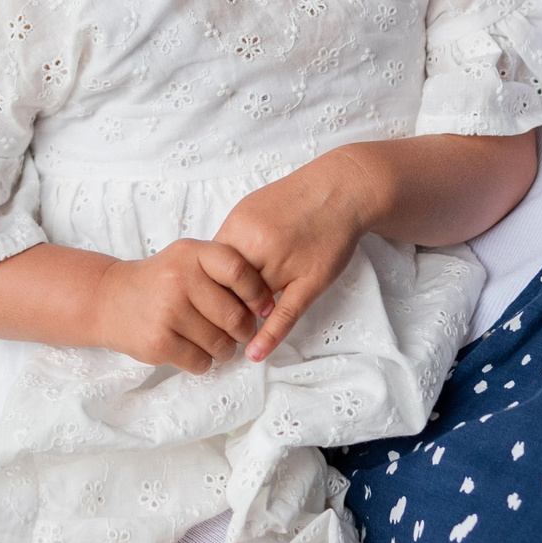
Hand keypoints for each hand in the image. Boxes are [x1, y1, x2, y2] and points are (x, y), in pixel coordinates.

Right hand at [92, 241, 271, 372]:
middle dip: (243, 331)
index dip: (258, 294)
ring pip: (221, 345)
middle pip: (235, 317)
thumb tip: (268, 307)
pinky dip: (203, 361)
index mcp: (192, 253)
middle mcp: (179, 279)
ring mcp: (167, 312)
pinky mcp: (158, 342)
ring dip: (224, 350)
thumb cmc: (161, 281)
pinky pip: (201, 362)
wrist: (109, 299)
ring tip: (211, 340)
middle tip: (236, 332)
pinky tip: (190, 349)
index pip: (240, 272)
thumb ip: (224, 271)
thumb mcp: (188, 259)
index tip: (263, 308)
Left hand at [217, 148, 381, 361]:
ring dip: (244, 317)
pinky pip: (286, 313)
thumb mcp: (252, 210)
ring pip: (254, 303)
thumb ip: (231, 240)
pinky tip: (256, 352)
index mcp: (240, 227)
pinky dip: (269, 335)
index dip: (205, 289)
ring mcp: (286, 264)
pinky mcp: (311, 280)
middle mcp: (260, 246)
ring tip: (234, 333)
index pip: (209, 269)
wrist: (340, 190)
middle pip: (228, 289)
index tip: (200, 303)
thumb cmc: (294, 200)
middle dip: (222, 306)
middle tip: (215, 322)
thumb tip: (209, 269)